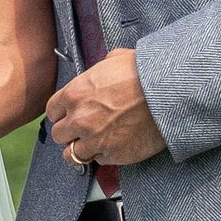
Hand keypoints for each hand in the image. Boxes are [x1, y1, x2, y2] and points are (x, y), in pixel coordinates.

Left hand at [44, 50, 163, 170]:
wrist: (168, 93)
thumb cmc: (144, 73)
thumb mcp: (116, 59)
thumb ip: (99, 69)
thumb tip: (101, 71)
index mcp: (75, 94)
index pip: (52, 111)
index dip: (62, 113)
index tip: (70, 115)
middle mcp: (80, 120)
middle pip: (59, 135)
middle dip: (70, 132)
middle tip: (84, 129)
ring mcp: (95, 140)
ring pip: (72, 155)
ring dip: (82, 149)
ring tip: (95, 144)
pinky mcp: (113, 155)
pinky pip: (99, 161)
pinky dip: (104, 156)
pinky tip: (115, 145)